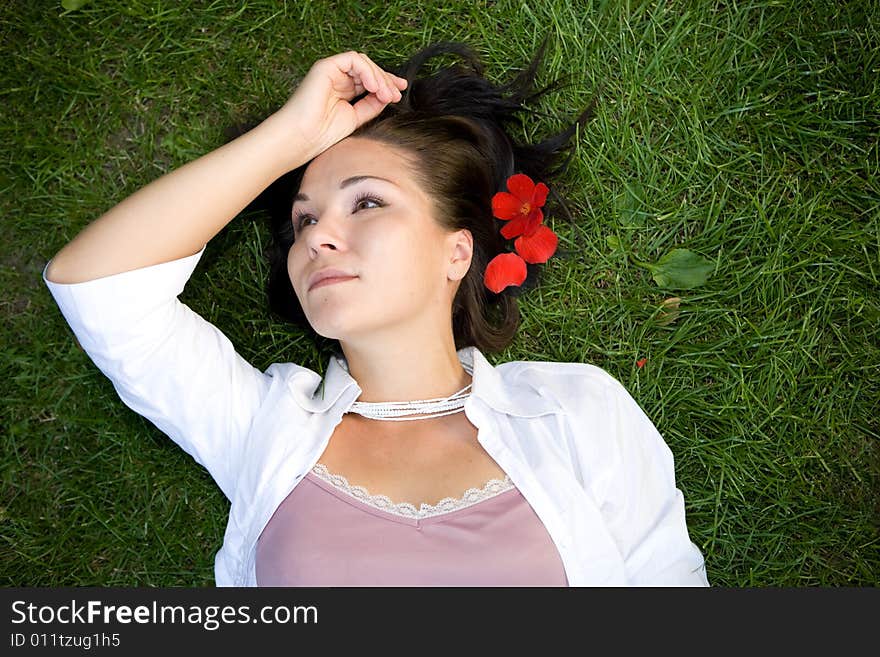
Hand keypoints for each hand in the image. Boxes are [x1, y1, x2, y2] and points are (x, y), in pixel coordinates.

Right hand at [267, 51, 407, 166]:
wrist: (302, 138)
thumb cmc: (321, 134)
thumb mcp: (356, 118)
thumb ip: (371, 105)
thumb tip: (388, 96)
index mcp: (343, 91)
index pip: (369, 81)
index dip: (386, 84)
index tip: (399, 93)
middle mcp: (337, 79)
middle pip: (368, 70)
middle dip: (386, 80)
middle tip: (396, 95)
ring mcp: (331, 71)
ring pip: (363, 63)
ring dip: (379, 77)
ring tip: (386, 94)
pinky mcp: (325, 66)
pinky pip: (353, 60)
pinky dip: (367, 70)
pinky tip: (373, 86)